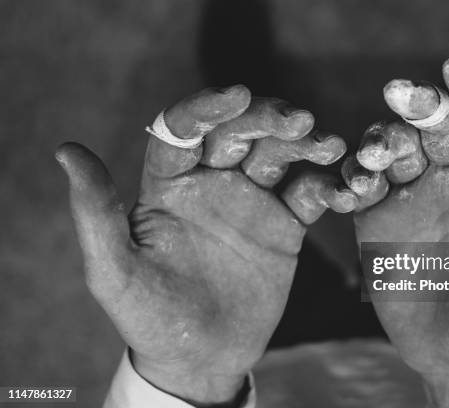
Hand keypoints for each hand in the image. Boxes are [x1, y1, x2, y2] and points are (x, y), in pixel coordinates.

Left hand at [56, 85, 355, 404]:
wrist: (203, 358)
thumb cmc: (150, 319)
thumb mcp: (114, 273)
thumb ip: (95, 214)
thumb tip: (67, 150)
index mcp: (168, 185)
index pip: (183, 129)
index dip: (207, 108)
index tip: (237, 96)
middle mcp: (211, 183)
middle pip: (238, 133)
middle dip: (267, 120)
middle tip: (298, 121)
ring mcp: (251, 201)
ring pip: (278, 155)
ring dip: (304, 144)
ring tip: (328, 146)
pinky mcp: (284, 226)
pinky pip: (307, 196)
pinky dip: (326, 186)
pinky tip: (341, 190)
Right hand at [343, 58, 448, 406]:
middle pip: (435, 125)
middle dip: (420, 104)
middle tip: (400, 92)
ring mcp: (410, 196)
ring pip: (391, 148)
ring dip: (380, 142)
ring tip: (375, 158)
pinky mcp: (375, 218)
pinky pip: (358, 186)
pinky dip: (351, 180)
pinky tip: (351, 190)